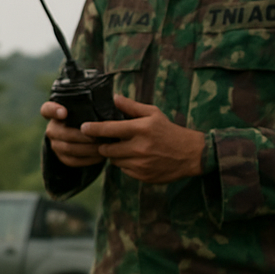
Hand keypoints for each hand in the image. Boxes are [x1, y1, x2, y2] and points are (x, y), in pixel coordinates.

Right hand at [41, 100, 105, 167]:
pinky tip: (101, 156)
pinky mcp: (62, 157)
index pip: (47, 109)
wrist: (84, 136)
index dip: (53, 110)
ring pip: (69, 148)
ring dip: (88, 149)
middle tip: (98, 136)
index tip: (64, 112)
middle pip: (63, 133)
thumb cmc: (91, 117)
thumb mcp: (91, 108)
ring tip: (104, 146)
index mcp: (55, 112)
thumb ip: (97, 103)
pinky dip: (88, 159)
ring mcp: (55, 144)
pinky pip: (73, 161)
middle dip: (82, 136)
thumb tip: (116, 99)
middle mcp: (52, 129)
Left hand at [79, 95, 204, 183]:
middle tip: (108, 141)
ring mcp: (140, 164)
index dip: (92, 129)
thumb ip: (131, 107)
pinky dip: (125, 164)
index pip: (108, 129)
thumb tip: (114, 97)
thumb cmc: (170, 131)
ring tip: (126, 148)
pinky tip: (136, 158)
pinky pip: (124, 170)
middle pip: (106, 149)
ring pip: (114, 161)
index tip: (83, 128)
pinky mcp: (142, 176)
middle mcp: (139, 147)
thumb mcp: (153, 114)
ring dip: (115, 155)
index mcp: (140, 129)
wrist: (191, 154)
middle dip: (104, 145)